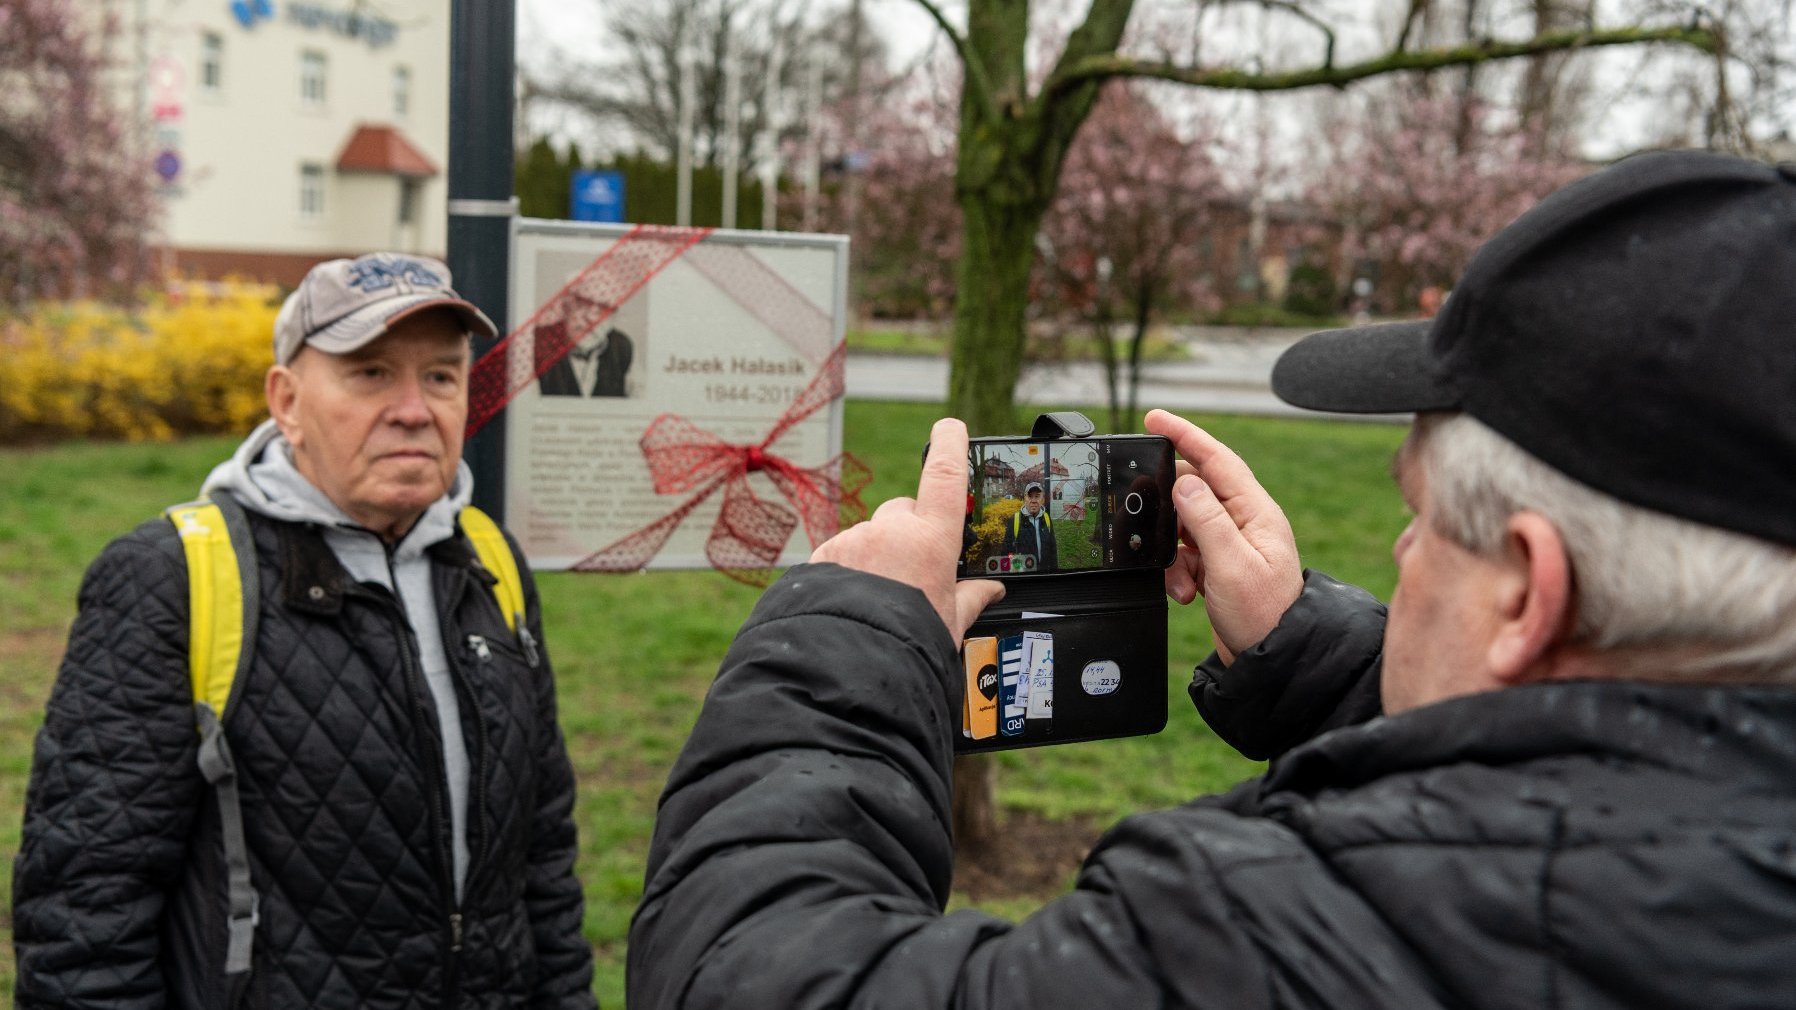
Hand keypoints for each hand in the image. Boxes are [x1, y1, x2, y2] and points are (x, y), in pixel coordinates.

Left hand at [811, 418, 1004, 640]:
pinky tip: (855, 599)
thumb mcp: (950, 622)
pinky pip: (841, 552)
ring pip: (870, 535)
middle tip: (914, 571)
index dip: (951, 446)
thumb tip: (991, 591)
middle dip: (910, 531)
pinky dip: (849, 568)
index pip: (945, 477)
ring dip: (877, 555)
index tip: (951, 427)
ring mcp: (854, 540)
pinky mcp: (824, 554)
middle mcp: (891, 531)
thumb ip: (971, 598)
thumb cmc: (908, 643)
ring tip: (880, 598)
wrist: (850, 662)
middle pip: (903, 512)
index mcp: (931, 540)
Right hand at [1144, 409, 1302, 663]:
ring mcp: (1230, 544)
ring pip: (1183, 525)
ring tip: (1181, 579)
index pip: (1216, 459)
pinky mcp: (1217, 566)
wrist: (1272, 661)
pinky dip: (1176, 571)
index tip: (1155, 418)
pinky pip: (1184, 553)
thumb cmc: (1265, 615)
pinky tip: (1186, 591)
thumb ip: (1207, 520)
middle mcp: (1244, 522)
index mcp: (1255, 512)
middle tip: (1147, 516)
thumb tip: (1184, 482)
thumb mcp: (1232, 565)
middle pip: (1194, 490)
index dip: (1185, 434)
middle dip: (1168, 507)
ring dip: (1172, 551)